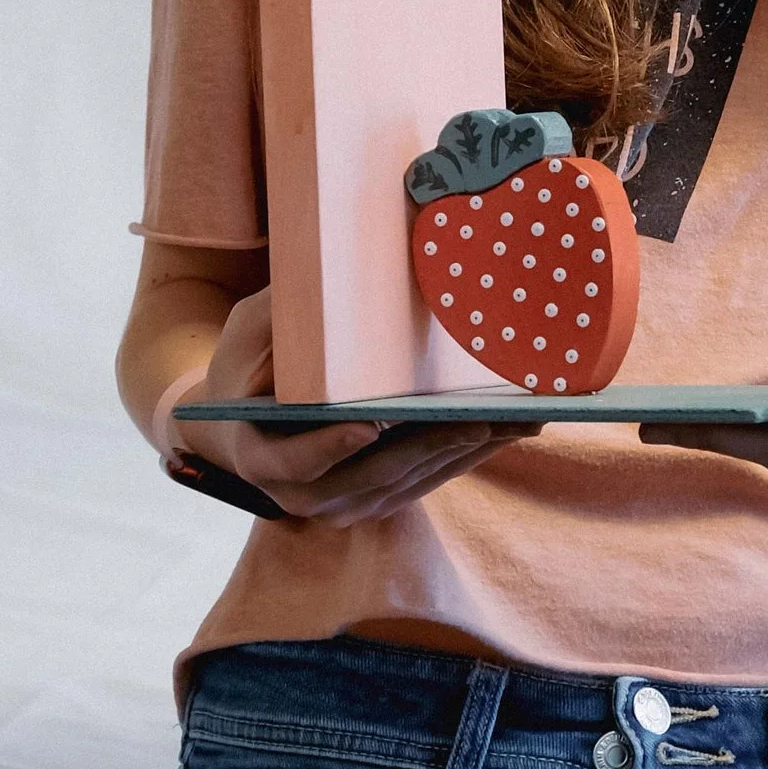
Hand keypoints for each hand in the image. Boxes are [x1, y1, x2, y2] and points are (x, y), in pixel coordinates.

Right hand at [181, 289, 542, 528]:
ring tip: (518, 417)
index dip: (330, 447)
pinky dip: (471, 454)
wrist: (248, 426)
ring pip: (413, 480)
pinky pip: (430, 480)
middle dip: (433, 443)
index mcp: (262, 458)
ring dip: (468, 450)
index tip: (366, 424)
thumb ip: (283, 313)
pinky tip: (512, 427)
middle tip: (481, 415)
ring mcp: (346, 506)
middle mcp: (305, 496)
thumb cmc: (249, 367)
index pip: (296, 460)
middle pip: (375, 473)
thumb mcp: (250, 335)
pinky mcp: (381, 502)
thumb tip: (331, 263)